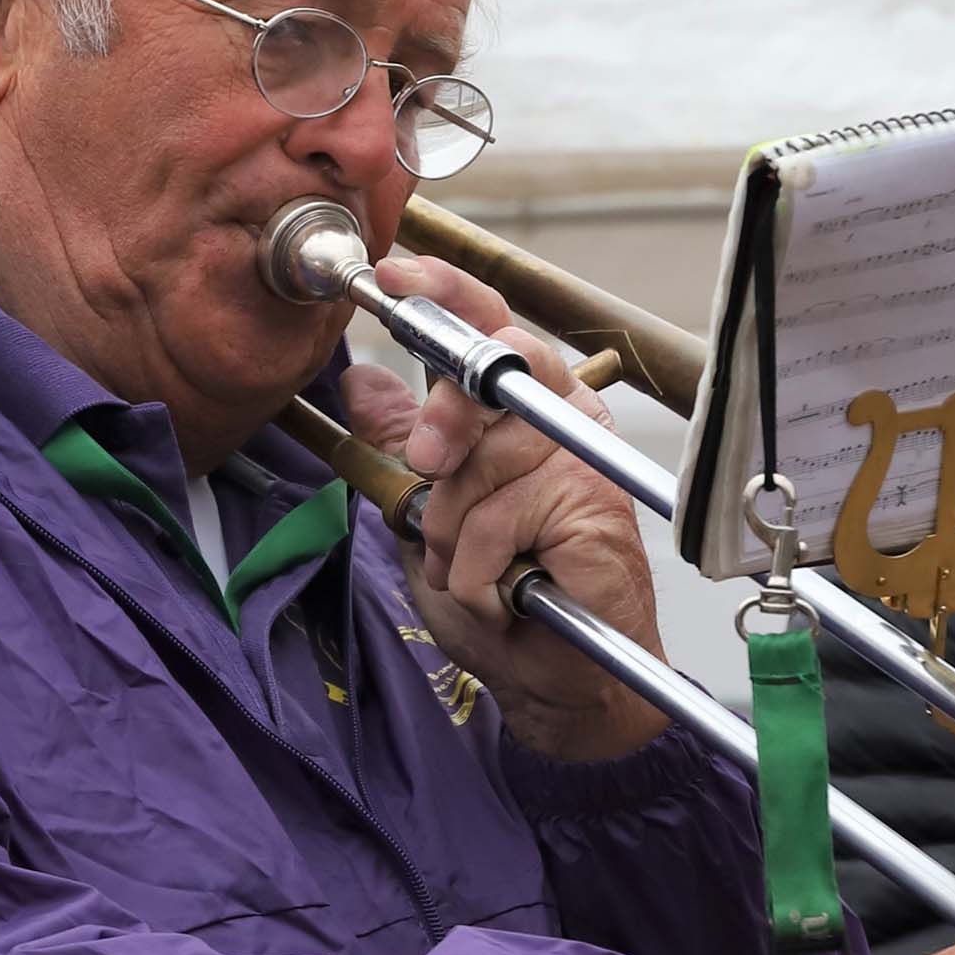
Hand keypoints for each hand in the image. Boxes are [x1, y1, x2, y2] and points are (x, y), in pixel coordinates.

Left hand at [340, 252, 666, 762]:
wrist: (554, 677)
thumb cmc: (506, 596)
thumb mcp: (431, 511)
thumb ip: (405, 442)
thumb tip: (362, 379)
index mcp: (528, 404)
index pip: (490, 323)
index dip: (443, 293)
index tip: (392, 277)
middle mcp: (564, 415)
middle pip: (485, 374)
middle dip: (443, 426)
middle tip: (430, 471)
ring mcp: (584, 456)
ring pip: (476, 466)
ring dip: (455, 537)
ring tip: (482, 570)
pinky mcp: (592, 505)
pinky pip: (495, 522)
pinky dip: (477, 573)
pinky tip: (503, 592)